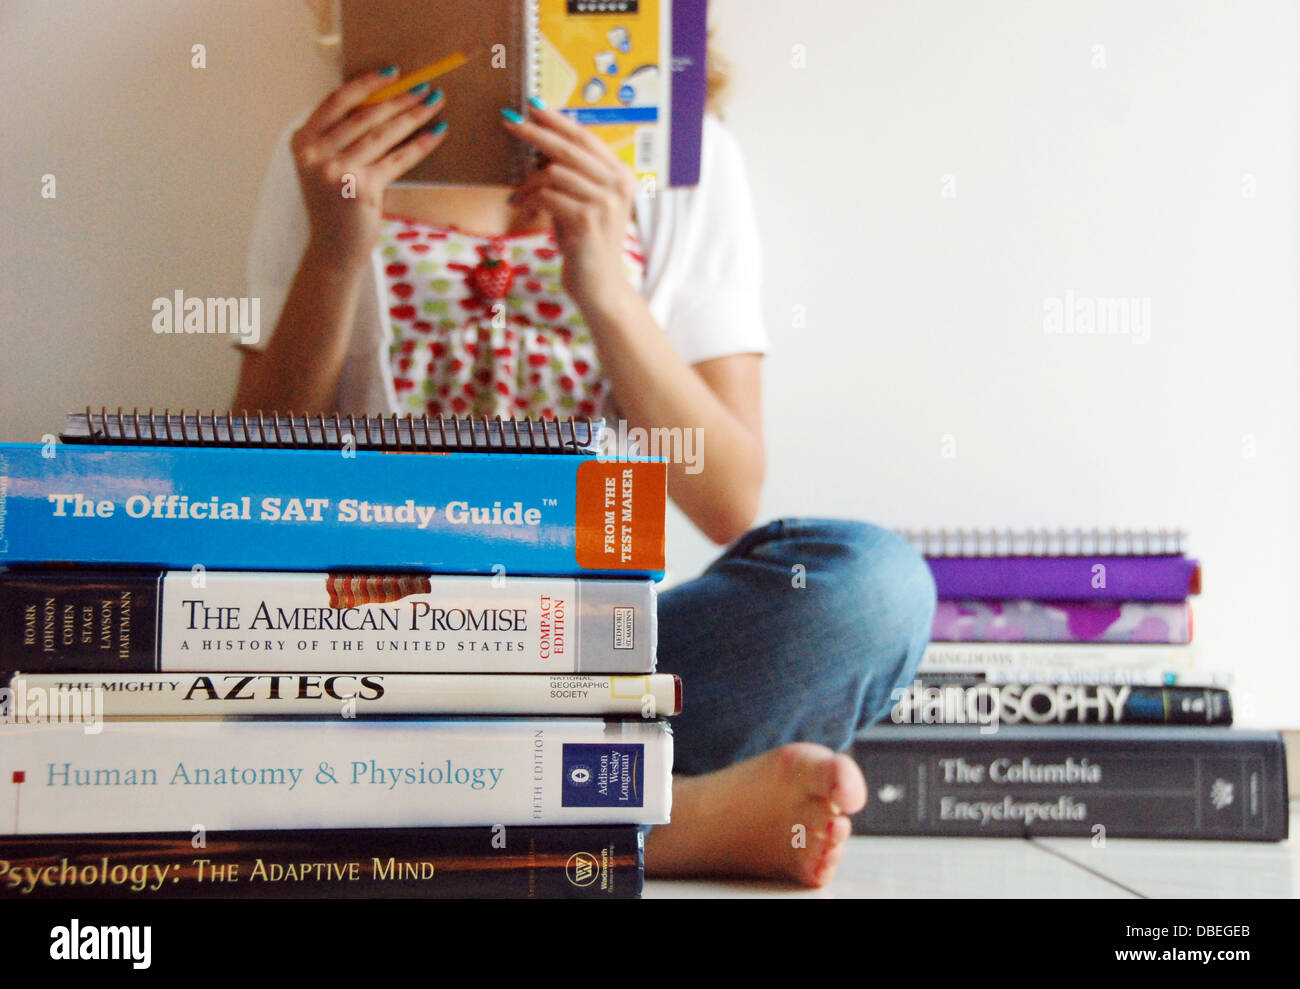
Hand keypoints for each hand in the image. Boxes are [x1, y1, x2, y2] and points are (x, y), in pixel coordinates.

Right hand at [291, 68, 447, 270]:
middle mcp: (315, 154)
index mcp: (303, 141)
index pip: (336, 101)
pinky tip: (438, 133)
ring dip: (413, 116)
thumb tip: (383, 105)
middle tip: (425, 87)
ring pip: (382, 134)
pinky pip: (397, 160)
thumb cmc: (335, 207)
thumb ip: (341, 139)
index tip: (392, 73)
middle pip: (364, 116)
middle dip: (399, 99)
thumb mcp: (326, 168)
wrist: (332, 251)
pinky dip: (420, 145)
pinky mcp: (360, 189)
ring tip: (435, 102)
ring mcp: (336, 171)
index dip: (366, 84)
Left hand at [503, 101, 638, 313]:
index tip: (532, 105)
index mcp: (620, 175)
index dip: (557, 119)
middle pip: (568, 147)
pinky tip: (523, 212)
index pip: (585, 137)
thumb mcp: (582, 203)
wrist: (600, 286)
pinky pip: (547, 196)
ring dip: (527, 182)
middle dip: (534, 131)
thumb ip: (570, 175)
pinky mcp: (586, 220)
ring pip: (553, 171)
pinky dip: (529, 201)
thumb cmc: (585, 244)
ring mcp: (604, 202)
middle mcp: (617, 185)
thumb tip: (539, 144)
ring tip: (518, 197)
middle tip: (508, 120)